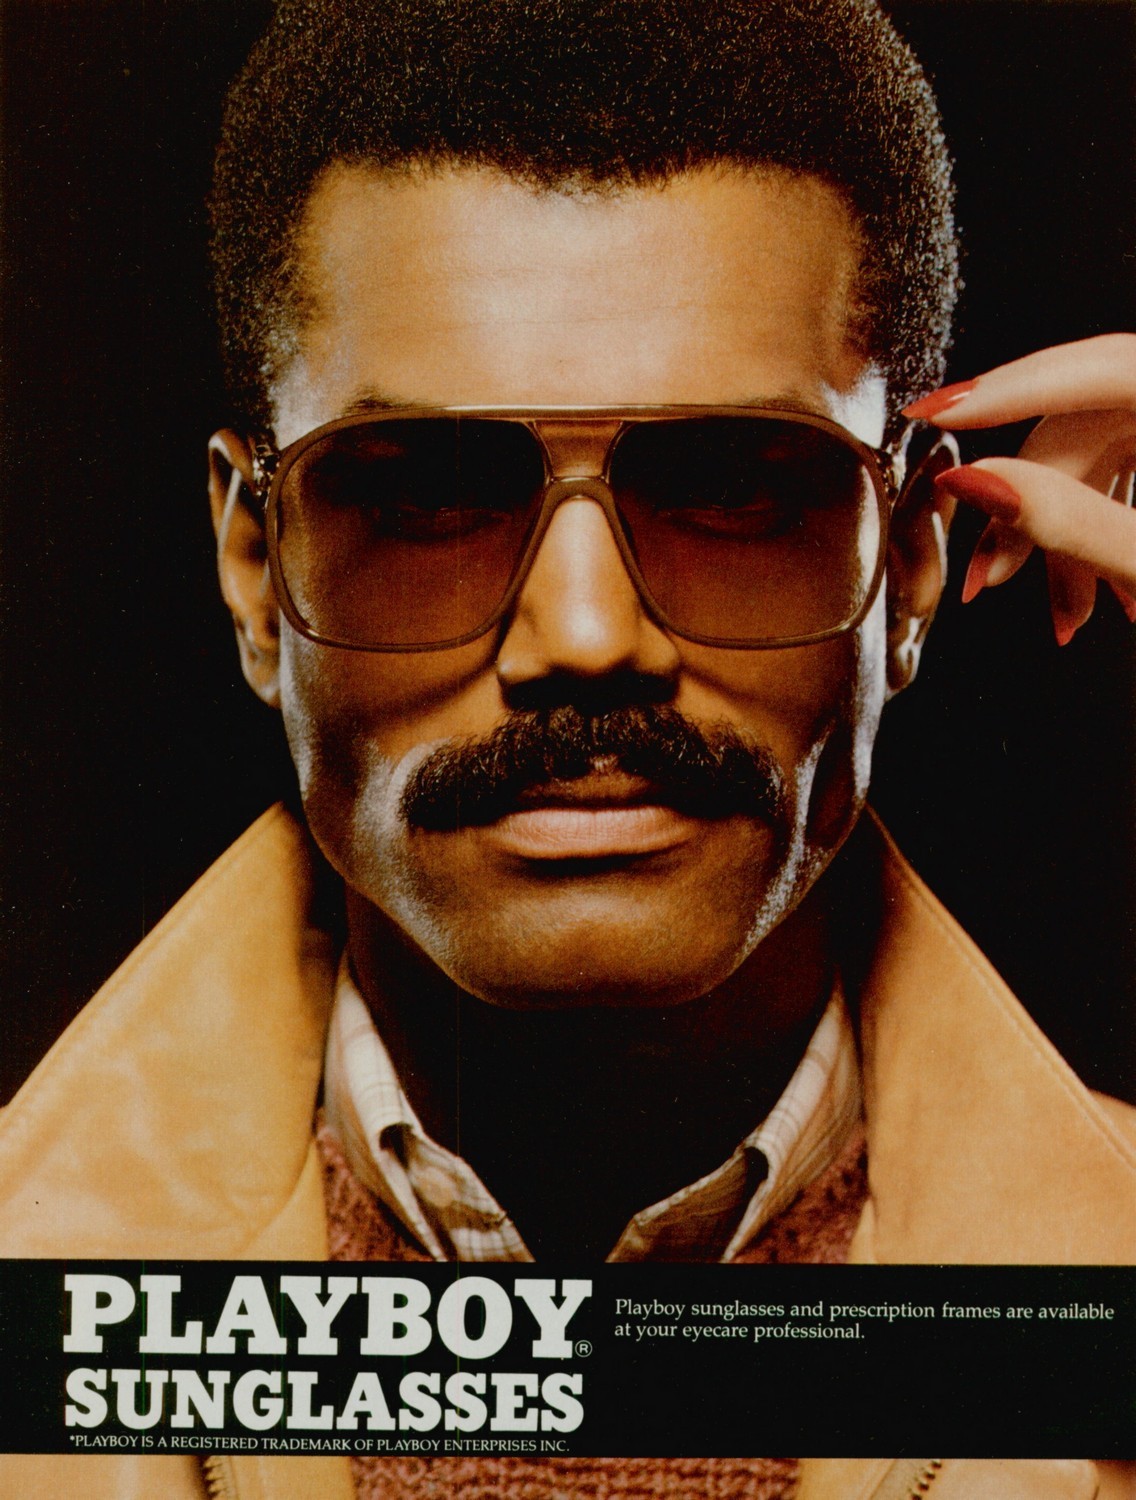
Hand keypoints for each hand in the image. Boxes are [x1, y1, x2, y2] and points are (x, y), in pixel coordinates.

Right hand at [903, 334, 1135, 643]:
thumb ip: (1070, 521)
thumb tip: (973, 481)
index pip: (1103, 363)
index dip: (1010, 388)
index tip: (933, 412)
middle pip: (1092, 421)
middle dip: (1036, 505)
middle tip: (993, 575)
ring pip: (1107, 453)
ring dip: (1072, 533)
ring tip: (1068, 613)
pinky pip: (1132, 469)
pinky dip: (1103, 524)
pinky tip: (1105, 594)